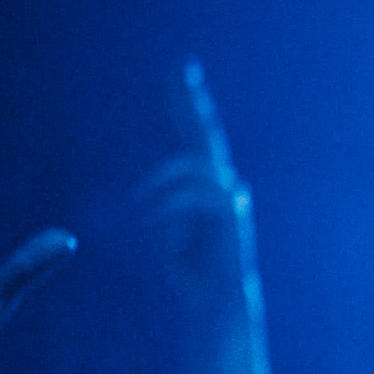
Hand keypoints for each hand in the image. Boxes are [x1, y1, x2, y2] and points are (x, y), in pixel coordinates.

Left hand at [128, 59, 253, 306]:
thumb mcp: (168, 233)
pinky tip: (156, 231)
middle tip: (183, 68)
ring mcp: (232, 198)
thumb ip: (167, 207)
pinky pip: (192, 197)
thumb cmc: (193, 274)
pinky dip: (167, 212)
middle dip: (191, 101)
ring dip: (158, 188)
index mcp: (207, 186)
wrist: (219, 306)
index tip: (183, 70)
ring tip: (141, 212)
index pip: (195, 136)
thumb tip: (155, 194)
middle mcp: (225, 185)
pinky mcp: (232, 216)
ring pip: (191, 168)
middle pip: (203, 136)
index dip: (188, 103)